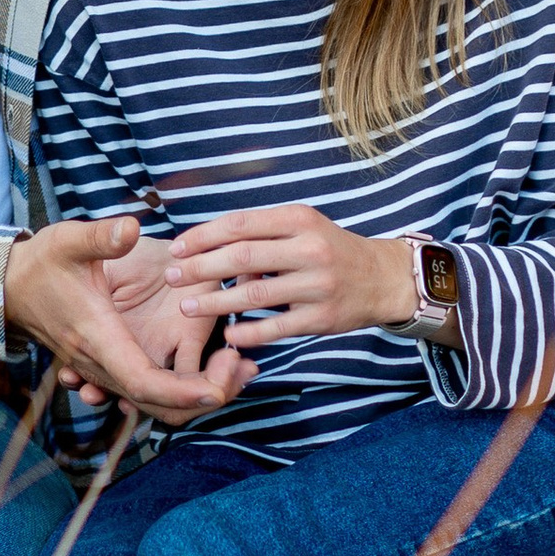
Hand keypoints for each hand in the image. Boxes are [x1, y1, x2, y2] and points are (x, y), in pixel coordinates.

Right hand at [4, 217, 253, 423]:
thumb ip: (101, 237)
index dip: (182, 391)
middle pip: (158, 404)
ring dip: (200, 394)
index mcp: (99, 336)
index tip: (219, 386)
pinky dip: (185, 388)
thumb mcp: (69, 241)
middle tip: (244, 370)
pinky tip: (215, 366)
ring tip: (241, 368)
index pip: (143, 381)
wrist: (11, 287)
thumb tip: (130, 228)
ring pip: (158, 402)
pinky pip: (152, 390)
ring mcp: (108, 367)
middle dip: (205, 397)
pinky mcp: (113, 363)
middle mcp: (104, 362)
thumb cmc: (42, 263)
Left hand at [164, 205, 416, 342]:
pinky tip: (227, 336)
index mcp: (299, 219)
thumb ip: (261, 234)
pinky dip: (248, 333)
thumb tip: (207, 246)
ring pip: (254, 294)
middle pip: (242, 257)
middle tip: (171, 277)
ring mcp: (317, 285)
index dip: (202, 236)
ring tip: (186, 307)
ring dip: (214, 303)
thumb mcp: (302, 227)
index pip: (240, 224)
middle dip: (199, 268)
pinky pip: (277, 328)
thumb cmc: (329, 249)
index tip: (175, 248)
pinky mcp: (322, 318)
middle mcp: (309, 249)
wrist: (383, 278)